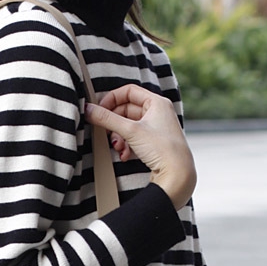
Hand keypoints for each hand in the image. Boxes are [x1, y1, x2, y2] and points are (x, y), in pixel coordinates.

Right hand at [85, 84, 196, 209]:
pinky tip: (124, 155)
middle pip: (127, 110)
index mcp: (157, 102)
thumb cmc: (162, 148)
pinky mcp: (154, 143)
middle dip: (114, 123)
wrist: (177, 174)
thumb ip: (107, 119)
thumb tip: (89, 109)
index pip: (129, 91)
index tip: (100, 110)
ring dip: (119, 136)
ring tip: (117, 146)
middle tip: (105, 131)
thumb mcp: (130, 131)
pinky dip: (126, 145)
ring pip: (129, 126)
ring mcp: (156, 128)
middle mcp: (158, 112)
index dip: (112, 99)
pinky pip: (135, 138)